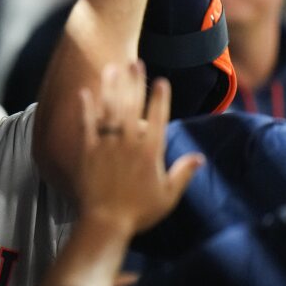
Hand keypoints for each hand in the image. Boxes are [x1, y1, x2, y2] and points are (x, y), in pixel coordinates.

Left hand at [75, 62, 203, 234]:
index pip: (158, 118)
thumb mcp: (168, 195)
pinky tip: (84, 91)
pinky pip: (86, 125)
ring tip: (111, 68)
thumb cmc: (139, 212)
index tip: (161, 80)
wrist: (106, 223)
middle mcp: (129, 143)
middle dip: (135, 82)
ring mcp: (107, 145)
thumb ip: (183, 173)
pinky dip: (86, 108)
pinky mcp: (87, 152)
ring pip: (110, 110)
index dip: (160, 98)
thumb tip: (200, 158)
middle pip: (133, 106)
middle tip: (135, 62)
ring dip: (111, 87)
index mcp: (150, 152)